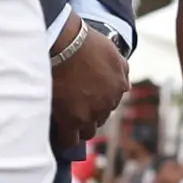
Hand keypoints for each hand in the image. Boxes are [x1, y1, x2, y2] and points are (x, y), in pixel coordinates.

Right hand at [47, 30, 129, 161]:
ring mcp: (90, 113)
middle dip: (90, 112)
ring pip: (87, 131)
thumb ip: (121, 69)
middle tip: (75, 104)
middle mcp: (108, 102)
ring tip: (66, 118)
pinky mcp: (71, 120)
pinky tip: (59, 136)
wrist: (65, 45)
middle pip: (100, 117)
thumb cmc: (86, 42)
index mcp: (119, 86)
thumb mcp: (112, 51)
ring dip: (79, 125)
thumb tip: (123, 83)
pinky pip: (69, 140)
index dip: (99, 99)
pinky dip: (65, 140)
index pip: (112, 102)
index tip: (88, 96)